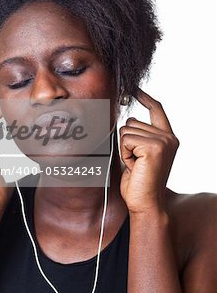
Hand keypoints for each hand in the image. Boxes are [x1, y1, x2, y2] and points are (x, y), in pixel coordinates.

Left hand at [119, 88, 179, 213]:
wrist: (145, 203)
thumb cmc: (139, 182)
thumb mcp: (139, 154)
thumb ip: (137, 136)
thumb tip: (124, 120)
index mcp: (167, 138)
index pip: (156, 109)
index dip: (144, 97)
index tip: (134, 89)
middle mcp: (168, 137)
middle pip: (132, 121)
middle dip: (126, 141)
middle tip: (135, 162)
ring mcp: (163, 141)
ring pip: (126, 130)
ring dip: (124, 149)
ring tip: (135, 165)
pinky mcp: (154, 147)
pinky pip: (125, 139)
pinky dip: (124, 153)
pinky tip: (134, 166)